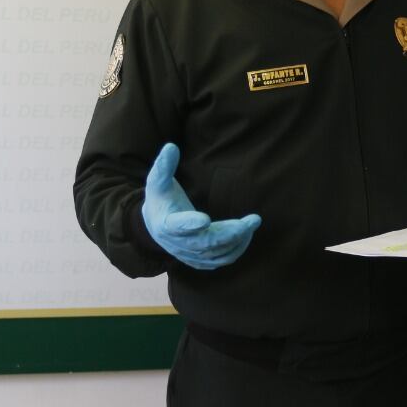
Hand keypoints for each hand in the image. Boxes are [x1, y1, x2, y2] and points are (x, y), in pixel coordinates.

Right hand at [141, 143, 260, 269]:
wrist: (154, 226)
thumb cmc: (160, 199)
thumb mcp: (157, 181)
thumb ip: (164, 165)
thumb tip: (171, 146)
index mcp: (166, 224)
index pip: (178, 226)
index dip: (190, 224)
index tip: (205, 219)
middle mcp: (178, 243)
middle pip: (205, 243)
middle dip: (230, 233)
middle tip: (252, 221)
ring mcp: (189, 254)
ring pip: (216, 254)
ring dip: (237, 242)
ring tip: (252, 224)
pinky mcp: (199, 260)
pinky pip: (220, 260)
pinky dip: (235, 250)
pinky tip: (246, 235)